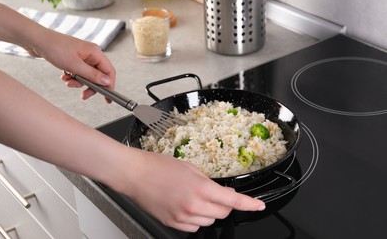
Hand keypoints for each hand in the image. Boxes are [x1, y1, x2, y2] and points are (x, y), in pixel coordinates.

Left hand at [35, 30, 115, 101]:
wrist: (36, 40)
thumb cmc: (55, 48)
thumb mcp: (75, 65)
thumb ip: (93, 75)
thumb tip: (107, 82)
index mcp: (95, 52)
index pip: (109, 71)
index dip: (109, 85)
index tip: (108, 97)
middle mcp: (91, 54)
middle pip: (99, 75)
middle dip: (91, 86)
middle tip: (84, 95)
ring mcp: (83, 56)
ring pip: (88, 76)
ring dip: (79, 82)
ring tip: (68, 82)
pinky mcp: (74, 59)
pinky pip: (79, 73)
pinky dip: (73, 77)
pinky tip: (64, 76)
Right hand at [118, 149, 265, 231]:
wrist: (134, 174)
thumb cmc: (158, 166)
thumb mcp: (189, 167)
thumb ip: (208, 182)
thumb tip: (220, 192)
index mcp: (201, 188)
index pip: (233, 201)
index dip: (250, 204)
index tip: (258, 205)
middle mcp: (194, 206)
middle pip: (223, 213)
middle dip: (225, 204)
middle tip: (216, 193)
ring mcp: (183, 217)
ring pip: (209, 221)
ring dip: (209, 211)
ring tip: (194, 197)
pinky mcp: (173, 224)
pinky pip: (194, 226)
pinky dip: (196, 218)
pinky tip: (186, 206)